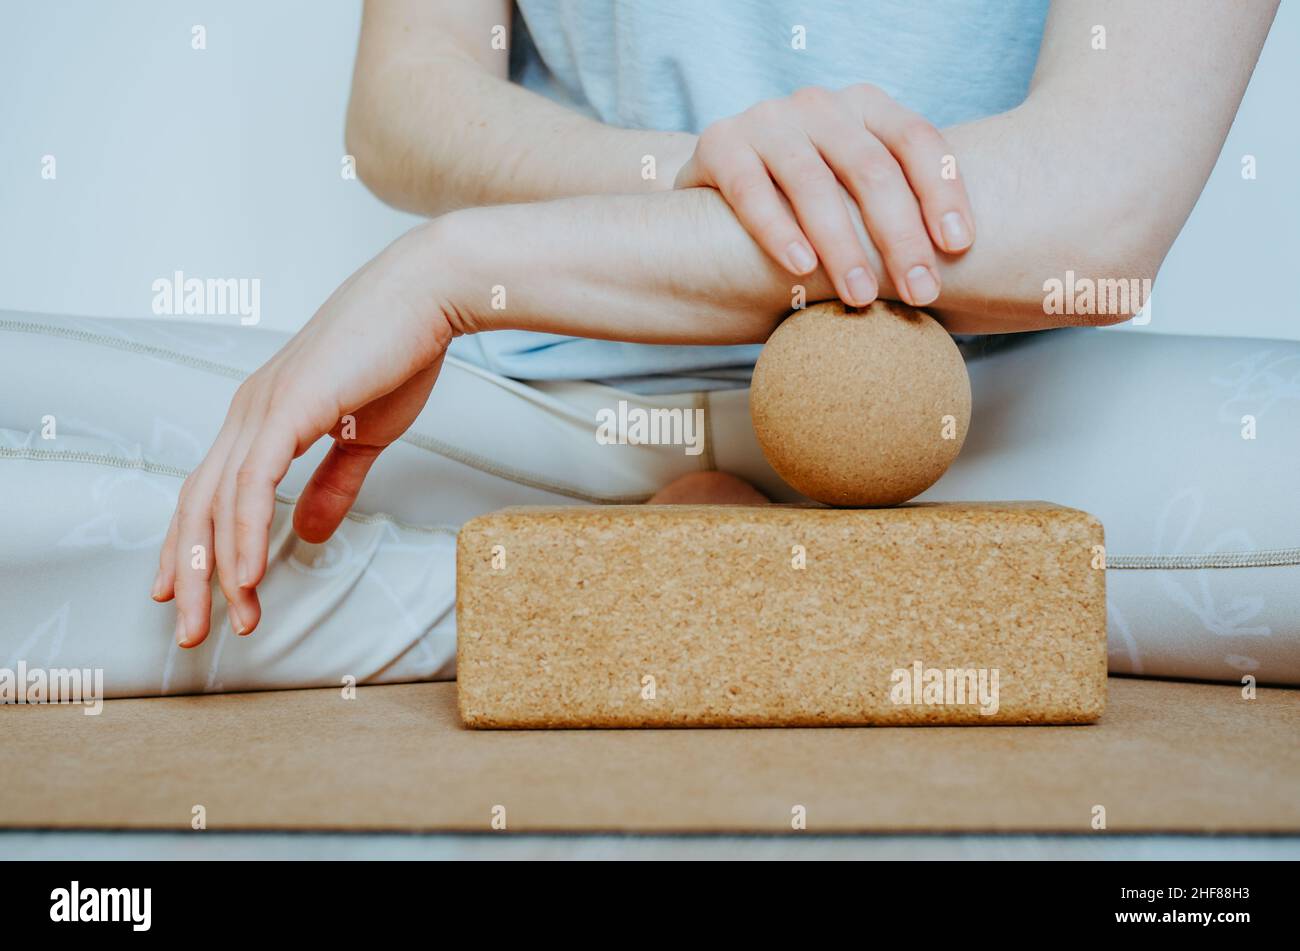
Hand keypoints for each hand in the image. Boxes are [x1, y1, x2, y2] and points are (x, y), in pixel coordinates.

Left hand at [151, 226, 453, 647]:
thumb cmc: (399, 355)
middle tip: (191, 632)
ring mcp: (262, 409)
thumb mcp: (365, 437)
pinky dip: (246, 534)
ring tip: (234, 618)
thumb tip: (309, 534)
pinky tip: (247, 576)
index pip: (211, 493)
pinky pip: (253, 484)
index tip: (186, 595)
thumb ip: (334, 484)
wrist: (425, 297)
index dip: (194, 547)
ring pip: (219, 503)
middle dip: (191, 574)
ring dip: (221, 568)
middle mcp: (248, 413)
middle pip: (198, 506)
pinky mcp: (287, 408)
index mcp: (262, 417)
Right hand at [674, 84, 974, 308]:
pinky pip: (751, 189)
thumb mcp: (855, 195)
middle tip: (919, 292)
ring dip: (843, 245)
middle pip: (870, 168)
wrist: (716, 194)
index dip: (943, 191)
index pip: (916, 140)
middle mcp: (819, 105)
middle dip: (899, 237)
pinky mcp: (719, 142)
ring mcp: (767, 119)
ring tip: (861, 297)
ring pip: (812, 182)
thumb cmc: (806, 208)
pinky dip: (777, 230)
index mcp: (866, 108)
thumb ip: (895, 212)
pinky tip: (800, 268)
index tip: (960, 247)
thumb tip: (964, 274)